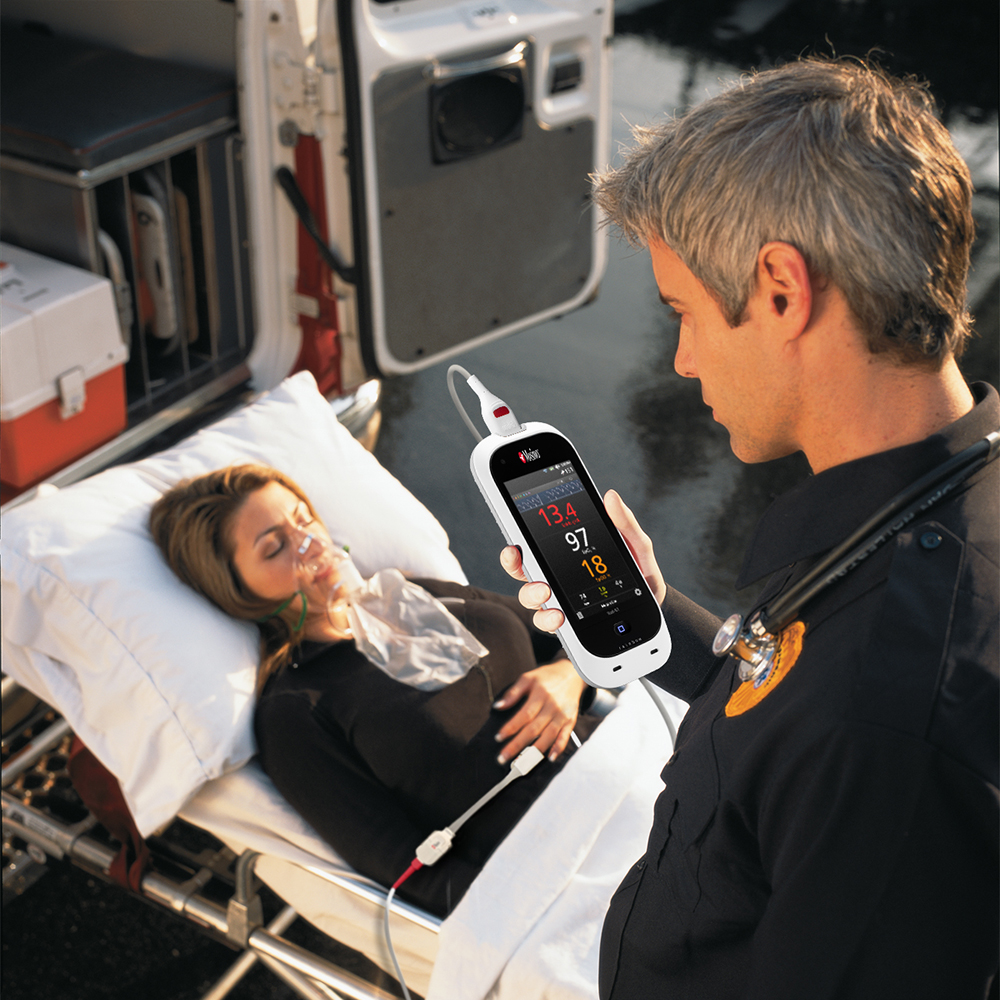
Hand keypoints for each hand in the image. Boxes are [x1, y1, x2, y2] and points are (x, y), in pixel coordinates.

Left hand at [492, 659, 585, 763]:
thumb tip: (498, 706)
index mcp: (540, 694)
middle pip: (533, 729)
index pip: (524, 715)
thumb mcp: (528, 678)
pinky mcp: (570, 721)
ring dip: (534, 751)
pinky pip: (565, 736)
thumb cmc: (547, 677)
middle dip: (517, 745)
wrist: (572, 674)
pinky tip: (550, 758)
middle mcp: (552, 706)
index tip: (499, 738)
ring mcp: (562, 715)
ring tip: (522, 763)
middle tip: (503, 757)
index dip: (511, 727)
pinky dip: (558, 748)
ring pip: (548, 736)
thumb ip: (513, 693)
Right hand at [500, 489, 666, 632]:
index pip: (534, 545)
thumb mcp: (636, 544)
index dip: (517, 544)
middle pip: (522, 570)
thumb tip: (610, 496)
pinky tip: (559, 617)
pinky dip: (548, 620)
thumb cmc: (639, 570)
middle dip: (515, 567)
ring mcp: (561, 599)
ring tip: (546, 593)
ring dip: (532, 594)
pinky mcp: (570, 621)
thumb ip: (624, 523)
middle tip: (524, 561)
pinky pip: (549, 622)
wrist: (655, 603)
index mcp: (566, 554)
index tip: (515, 545)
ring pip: (531, 598)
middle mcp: (557, 576)